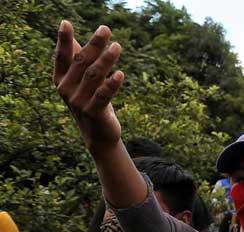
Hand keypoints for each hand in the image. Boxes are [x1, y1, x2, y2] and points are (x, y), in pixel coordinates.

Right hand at [54, 22, 125, 151]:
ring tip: (117, 46)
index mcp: (61, 79)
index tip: (65, 23)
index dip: (63, 40)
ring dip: (107, 60)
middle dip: (94, 44)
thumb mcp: (81, 82)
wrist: (97, 134)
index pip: (62, 56)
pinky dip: (112, 84)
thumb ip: (77, 62)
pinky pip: (104, 95)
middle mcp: (66, 89)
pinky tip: (120, 74)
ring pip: (94, 76)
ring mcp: (78, 102)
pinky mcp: (93, 112)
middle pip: (81, 62)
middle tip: (105, 29)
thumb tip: (74, 38)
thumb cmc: (90, 101)